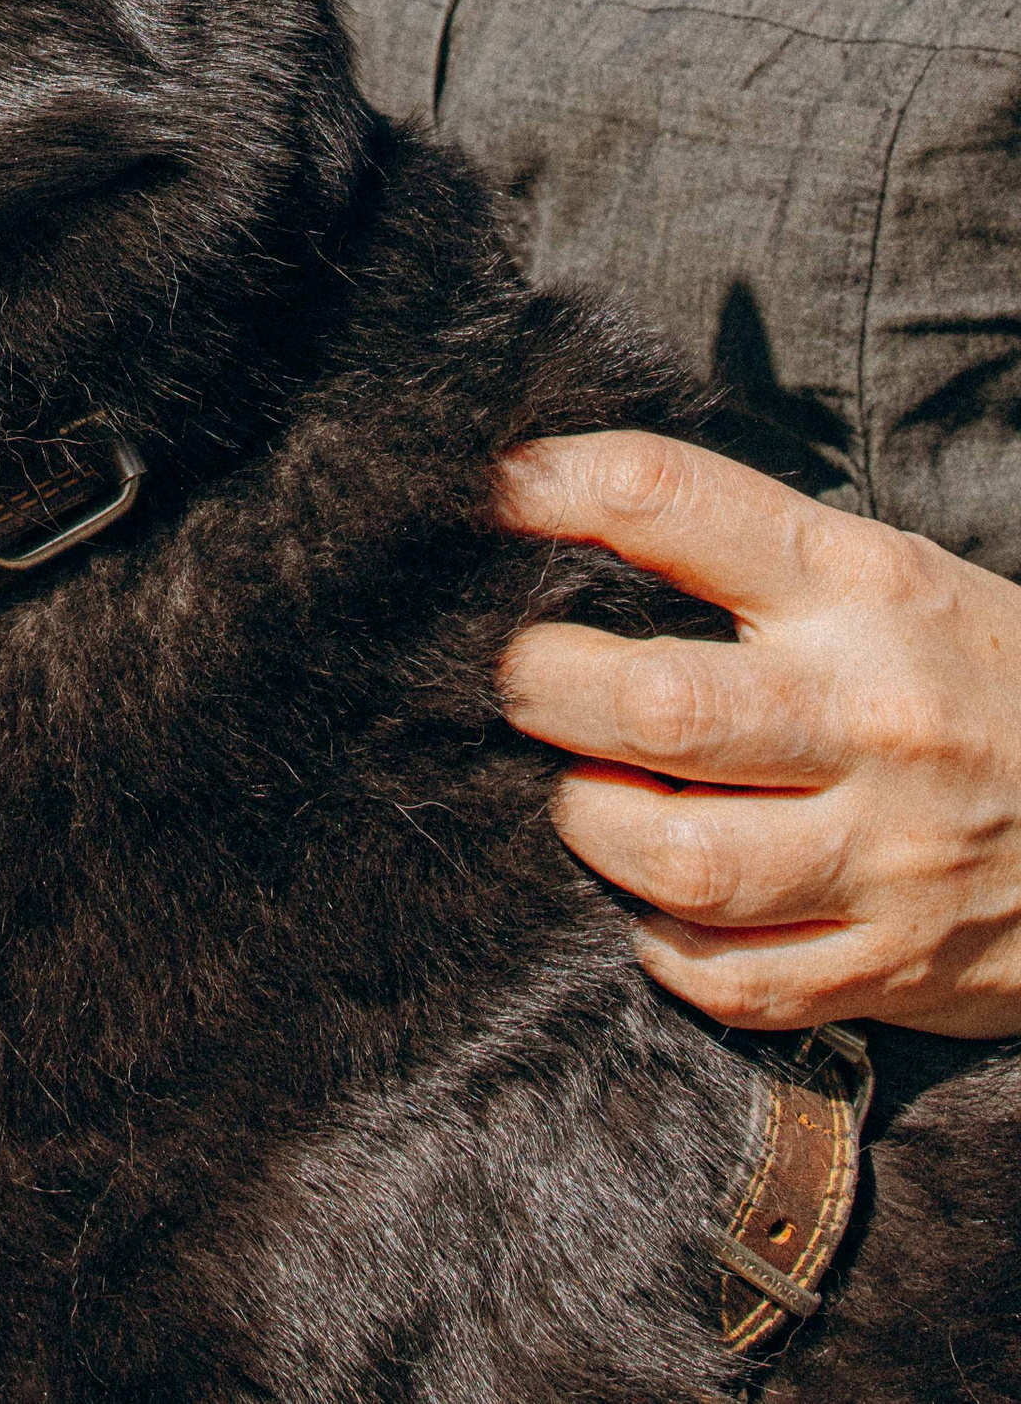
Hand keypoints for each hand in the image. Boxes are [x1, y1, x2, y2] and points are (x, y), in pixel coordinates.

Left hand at [494, 431, 1020, 1035]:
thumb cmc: (979, 675)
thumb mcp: (888, 575)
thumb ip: (746, 555)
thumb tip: (562, 517)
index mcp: (861, 583)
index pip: (678, 504)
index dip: (558, 487)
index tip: (493, 492)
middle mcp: (870, 712)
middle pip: (653, 701)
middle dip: (544, 685)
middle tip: (517, 677)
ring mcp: (886, 851)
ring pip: (679, 856)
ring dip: (592, 823)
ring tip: (582, 792)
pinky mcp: (893, 965)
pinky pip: (731, 978)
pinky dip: (669, 946)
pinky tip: (665, 905)